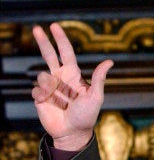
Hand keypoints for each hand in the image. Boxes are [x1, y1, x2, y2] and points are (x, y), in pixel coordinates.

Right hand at [31, 23, 112, 150]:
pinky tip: (51, 106)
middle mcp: (60, 77)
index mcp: (73, 74)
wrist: (73, 132)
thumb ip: (99, 78)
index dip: (60, 39)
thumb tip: (110, 61)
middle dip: (43, 41)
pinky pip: (36, 91)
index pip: (65, 52)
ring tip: (62, 102)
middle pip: (49, 55)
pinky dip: (43, 97)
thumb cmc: (87, 115)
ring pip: (42, 76)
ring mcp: (49, 86)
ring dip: (51, 88)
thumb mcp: (95, 96)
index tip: (54, 26)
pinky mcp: (40, 97)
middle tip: (36, 28)